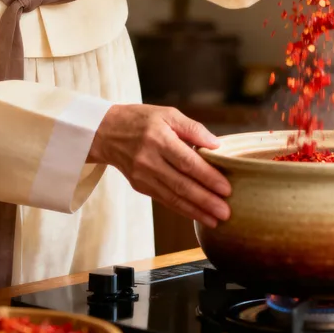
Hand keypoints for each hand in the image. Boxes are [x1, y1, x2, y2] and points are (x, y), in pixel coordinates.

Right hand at [87, 104, 231, 226]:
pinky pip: (164, 199)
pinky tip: (197, 214)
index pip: (187, 162)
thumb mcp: (167, 113)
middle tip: (226, 211)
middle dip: (205, 200)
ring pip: (173, 196)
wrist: (107, 131)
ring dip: (196, 210)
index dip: (207, 177)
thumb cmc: (141, 119)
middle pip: (181, 184)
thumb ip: (193, 128)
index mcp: (158, 138)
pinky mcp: (139, 185)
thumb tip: (217, 145)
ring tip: (216, 219)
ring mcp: (142, 175)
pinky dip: (182, 209)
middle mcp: (149, 159)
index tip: (226, 188)